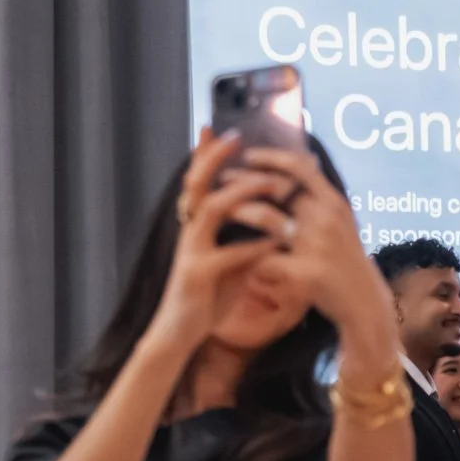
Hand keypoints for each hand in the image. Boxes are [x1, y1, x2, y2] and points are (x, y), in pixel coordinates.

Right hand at [145, 130, 296, 353]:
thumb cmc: (210, 295)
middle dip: (214, 158)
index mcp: (196, 225)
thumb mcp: (231, 260)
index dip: (207, 154)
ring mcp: (191, 252)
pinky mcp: (199, 276)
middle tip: (236, 136)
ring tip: (268, 183)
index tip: (221, 128)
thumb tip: (273, 222)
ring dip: (241, 195)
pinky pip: (228, 255)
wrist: (183, 332)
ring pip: (211, 211)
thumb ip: (246, 239)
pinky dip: (253, 247)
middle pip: (196, 183)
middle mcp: (189, 232)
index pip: (199, 181)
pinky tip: (275, 241)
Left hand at [235, 147, 391, 340]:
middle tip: (222, 180)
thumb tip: (304, 163)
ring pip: (266, 218)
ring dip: (239, 211)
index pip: (301, 168)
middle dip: (244, 181)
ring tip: (220, 211)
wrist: (364, 303)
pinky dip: (248, 254)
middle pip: (278, 188)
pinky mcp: (307, 275)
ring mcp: (318, 246)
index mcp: (335, 204)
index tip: (249, 156)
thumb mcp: (343, 224)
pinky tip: (233, 252)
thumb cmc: (348, 262)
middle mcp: (328, 220)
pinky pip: (266, 259)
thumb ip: (322, 199)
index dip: (272, 157)